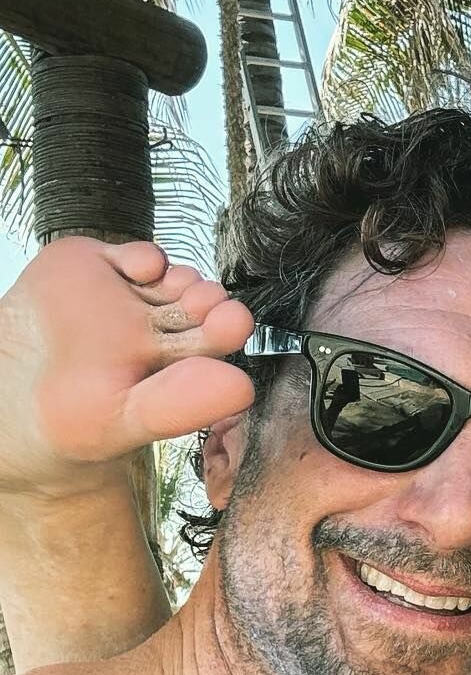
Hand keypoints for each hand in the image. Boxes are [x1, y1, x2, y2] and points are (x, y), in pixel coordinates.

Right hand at [0, 237, 253, 499]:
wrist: (13, 392)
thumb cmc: (76, 418)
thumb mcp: (128, 420)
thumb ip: (182, 405)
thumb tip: (243, 387)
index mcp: (179, 366)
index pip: (213, 345)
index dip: (226, 331)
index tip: (232, 324)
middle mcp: (164, 328)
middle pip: (201, 307)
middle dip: (213, 303)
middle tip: (220, 308)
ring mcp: (135, 295)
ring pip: (174, 278)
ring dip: (186, 280)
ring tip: (184, 292)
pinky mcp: (103, 266)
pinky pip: (137, 254)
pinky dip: (148, 256)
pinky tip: (146, 269)